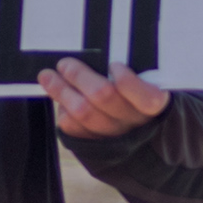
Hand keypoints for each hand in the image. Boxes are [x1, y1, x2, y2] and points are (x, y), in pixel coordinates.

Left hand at [42, 58, 168, 136]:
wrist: (135, 136)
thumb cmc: (138, 98)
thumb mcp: (146, 85)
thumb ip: (130, 73)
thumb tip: (95, 58)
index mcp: (154, 105)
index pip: (147, 98)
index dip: (127, 81)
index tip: (114, 65)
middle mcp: (134, 123)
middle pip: (104, 96)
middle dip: (80, 76)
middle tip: (66, 63)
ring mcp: (112, 137)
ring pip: (82, 111)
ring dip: (61, 90)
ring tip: (48, 76)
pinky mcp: (93, 144)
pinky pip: (73, 126)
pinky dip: (63, 110)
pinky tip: (61, 97)